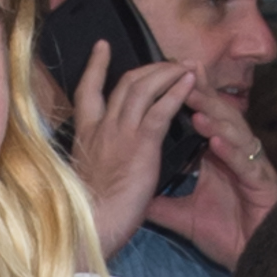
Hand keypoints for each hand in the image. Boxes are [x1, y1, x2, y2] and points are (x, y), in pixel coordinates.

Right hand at [68, 40, 199, 261]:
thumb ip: (98, 168)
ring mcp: (120, 132)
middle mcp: (101, 127)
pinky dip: (177, 91)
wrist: (89, 228)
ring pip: (144, 87)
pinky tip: (190, 83)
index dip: (96, 67)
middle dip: (149, 66)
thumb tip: (105, 173)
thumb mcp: (87, 184)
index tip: (103, 47)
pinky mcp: (141, 143)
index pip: (87, 92)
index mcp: (86, 138)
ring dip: (167, 72)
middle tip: (167, 61)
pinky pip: (161, 108)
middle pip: (125, 83)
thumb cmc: (87, 217)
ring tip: (185, 67)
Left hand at [145, 73, 276, 272]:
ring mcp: (250, 167)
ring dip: (215, 119)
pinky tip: (217, 142)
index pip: (202, 119)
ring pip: (234, 134)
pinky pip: (246, 163)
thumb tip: (133, 194)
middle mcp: (235, 154)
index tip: (169, 78)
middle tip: (184, 75)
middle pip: (219, 117)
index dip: (189, 98)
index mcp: (217, 157)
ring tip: (196, 107)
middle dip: (203, 96)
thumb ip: (161, 202)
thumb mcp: (183, 217)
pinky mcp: (262, 184)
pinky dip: (232, 152)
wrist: (254, 259)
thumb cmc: (226, 235)